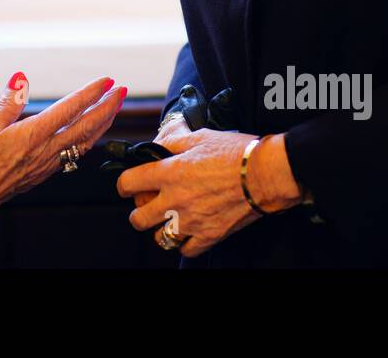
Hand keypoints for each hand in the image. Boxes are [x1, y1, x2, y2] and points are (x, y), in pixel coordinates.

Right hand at [0, 73, 125, 263]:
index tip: (107, 81)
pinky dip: (88, 140)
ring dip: (101, 124)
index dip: (90, 94)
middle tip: (122, 91)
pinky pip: (73, 154)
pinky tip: (89, 135)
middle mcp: (45, 151)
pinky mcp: (41, 173)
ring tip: (113, 109)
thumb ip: (8, 103)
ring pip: (83, 143)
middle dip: (106, 108)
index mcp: (32, 135)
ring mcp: (45, 164)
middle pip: (85, 127)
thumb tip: (21, 78)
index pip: (70, 109)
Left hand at [117, 129, 302, 257]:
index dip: (123, 184)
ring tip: (167, 220)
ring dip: (160, 229)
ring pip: (159, 238)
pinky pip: (186, 250)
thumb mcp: (200, 136)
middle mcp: (175, 200)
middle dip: (138, 211)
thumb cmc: (234, 151)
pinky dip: (184, 244)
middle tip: (146, 205)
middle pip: (138, 218)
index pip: (128, 183)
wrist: (264, 173)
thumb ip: (173, 141)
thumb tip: (158, 143)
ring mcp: (191, 221)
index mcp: (169, 173)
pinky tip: (188, 232)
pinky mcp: (209, 235)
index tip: (127, 185)